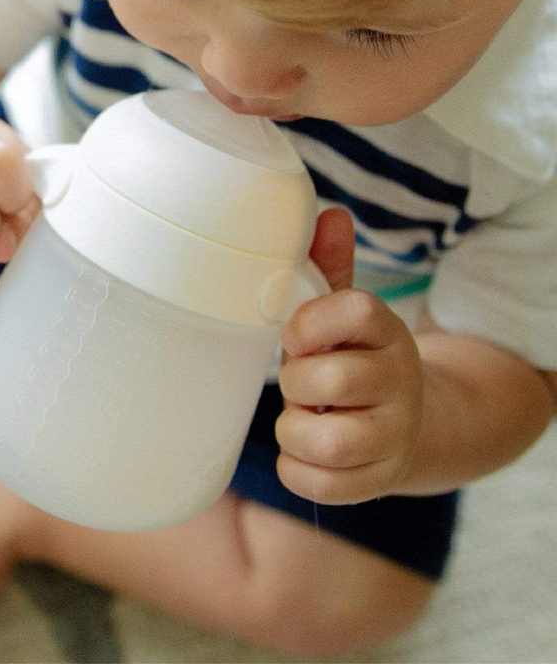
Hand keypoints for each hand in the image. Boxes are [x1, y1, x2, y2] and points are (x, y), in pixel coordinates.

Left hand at [274, 209, 423, 503]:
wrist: (405, 422)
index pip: (354, 310)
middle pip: (330, 380)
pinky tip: (306, 448)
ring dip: (295, 428)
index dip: (311, 322)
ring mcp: (394, 436)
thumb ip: (329, 269)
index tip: (294, 335)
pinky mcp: (378, 481)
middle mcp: (399, 382)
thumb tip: (330, 215)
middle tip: (301, 381)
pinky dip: (296, 467)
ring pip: (326, 440)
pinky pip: (317, 482)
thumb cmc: (351, 360)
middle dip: (296, 382)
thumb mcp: (343, 316)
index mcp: (386, 330)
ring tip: (304, 416)